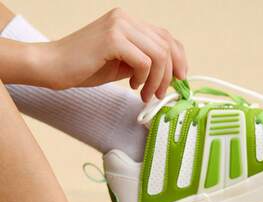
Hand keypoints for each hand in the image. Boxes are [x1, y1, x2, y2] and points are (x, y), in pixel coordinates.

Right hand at [39, 8, 187, 101]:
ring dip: (157, 81)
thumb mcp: (122, 64)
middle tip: (159, 94)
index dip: (179, 59)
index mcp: (129, 22)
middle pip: (167, 45)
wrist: (54, 66)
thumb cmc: (85, 68)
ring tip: (146, 94)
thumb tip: (171, 75)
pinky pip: (144, 62)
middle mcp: (126, 18)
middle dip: (170, 75)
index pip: (166, 37)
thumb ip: (144, 63)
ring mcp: (119, 25)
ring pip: (159, 55)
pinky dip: (144, 79)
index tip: (179, 81)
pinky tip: (132, 86)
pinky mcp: (113, 38)